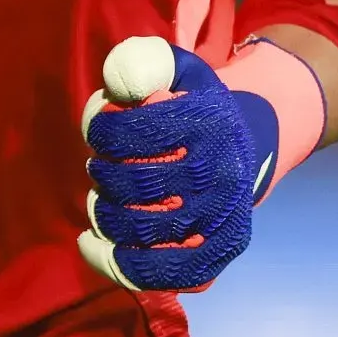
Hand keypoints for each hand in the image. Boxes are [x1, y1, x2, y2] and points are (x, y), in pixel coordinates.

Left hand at [77, 35, 280, 292]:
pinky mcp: (221, 251)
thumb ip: (142, 63)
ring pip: (148, 231)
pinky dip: (124, 266)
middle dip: (105, 175)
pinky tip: (93, 247)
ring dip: (107, 217)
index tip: (97, 131)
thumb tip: (117, 84)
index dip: (105, 132)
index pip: (142, 131)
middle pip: (141, 184)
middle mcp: (223, 173)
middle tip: (98, 167)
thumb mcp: (177, 71)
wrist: (244, 148)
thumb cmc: (195, 108)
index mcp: (211, 123)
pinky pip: (169, 273)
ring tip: (99, 202)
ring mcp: (225, 218)